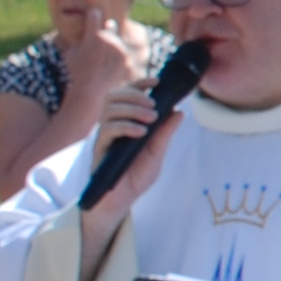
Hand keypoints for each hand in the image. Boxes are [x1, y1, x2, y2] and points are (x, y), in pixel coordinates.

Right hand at [55, 12, 139, 111]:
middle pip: (111, 25)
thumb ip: (79, 41)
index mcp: (93, 36)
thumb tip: (83, 35)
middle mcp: (108, 39)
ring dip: (113, 44)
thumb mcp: (71, 55)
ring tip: (105, 54)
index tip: (93, 13)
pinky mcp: (126, 58)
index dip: (93, 14)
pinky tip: (111, 63)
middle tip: (105, 30)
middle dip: (107, 28)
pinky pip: (122, 53)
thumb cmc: (77, 73)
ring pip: (117, 40)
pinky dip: (118, 56)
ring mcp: (119, 48)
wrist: (91, 90)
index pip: (94, 14)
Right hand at [85, 75, 182, 208]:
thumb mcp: (157, 152)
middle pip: (113, 96)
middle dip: (135, 94)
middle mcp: (112, 125)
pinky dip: (126, 126)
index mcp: (125, 122)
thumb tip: (180, 111)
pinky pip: (108, 130)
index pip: (127, 94)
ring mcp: (104, 136)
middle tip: (153, 105)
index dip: (139, 83)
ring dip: (132, 109)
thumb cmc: (136, 175)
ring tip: (150, 118)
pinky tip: (141, 132)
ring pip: (109, 109)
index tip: (157, 80)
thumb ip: (165, 133)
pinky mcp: (100, 149)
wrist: (121, 200)